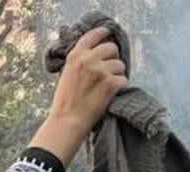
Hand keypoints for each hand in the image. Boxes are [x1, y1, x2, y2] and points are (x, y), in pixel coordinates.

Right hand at [33, 27, 127, 164]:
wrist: (67, 121)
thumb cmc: (65, 102)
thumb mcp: (66, 74)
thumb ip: (80, 61)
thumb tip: (96, 54)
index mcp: (75, 56)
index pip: (93, 35)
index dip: (103, 32)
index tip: (109, 33)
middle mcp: (88, 60)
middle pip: (111, 48)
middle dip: (113, 58)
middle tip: (109, 70)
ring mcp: (101, 71)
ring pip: (120, 65)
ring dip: (117, 74)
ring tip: (107, 86)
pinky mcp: (111, 84)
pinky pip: (124, 79)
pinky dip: (120, 87)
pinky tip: (111, 94)